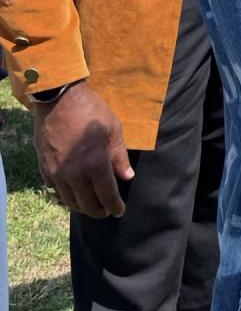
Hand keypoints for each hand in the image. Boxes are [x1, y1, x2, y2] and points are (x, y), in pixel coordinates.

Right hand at [33, 82, 133, 218]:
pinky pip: (55, 190)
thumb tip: (127, 177)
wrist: (58, 99)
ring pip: (70, 201)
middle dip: (99, 211)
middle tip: (106, 211)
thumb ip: (119, 155)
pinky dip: (66, 197)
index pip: (106, 195)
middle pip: (87, 204)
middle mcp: (74, 173)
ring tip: (91, 205)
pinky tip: (72, 194)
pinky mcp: (44, 168)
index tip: (119, 211)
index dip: (114, 206)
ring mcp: (57, 172)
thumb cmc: (91, 110)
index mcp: (95, 163)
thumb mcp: (112, 128)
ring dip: (82, 206)